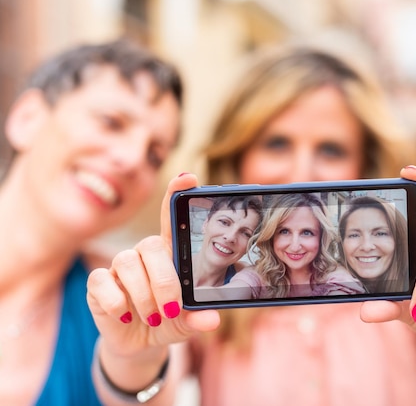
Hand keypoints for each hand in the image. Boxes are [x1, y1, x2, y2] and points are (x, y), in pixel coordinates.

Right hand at [87, 174, 220, 357]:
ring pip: (127, 262)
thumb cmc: (168, 319)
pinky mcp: (98, 283)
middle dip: (164, 281)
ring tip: (153, 317)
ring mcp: (120, 266)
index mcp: (169, 253)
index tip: (188, 178)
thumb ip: (197, 318)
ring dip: (143, 295)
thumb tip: (211, 321)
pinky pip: (102, 281)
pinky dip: (116, 301)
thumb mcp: (186, 321)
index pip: (170, 216)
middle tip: (172, 309)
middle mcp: (144, 253)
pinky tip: (125, 314)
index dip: (176, 193)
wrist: (140, 342)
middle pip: (150, 245)